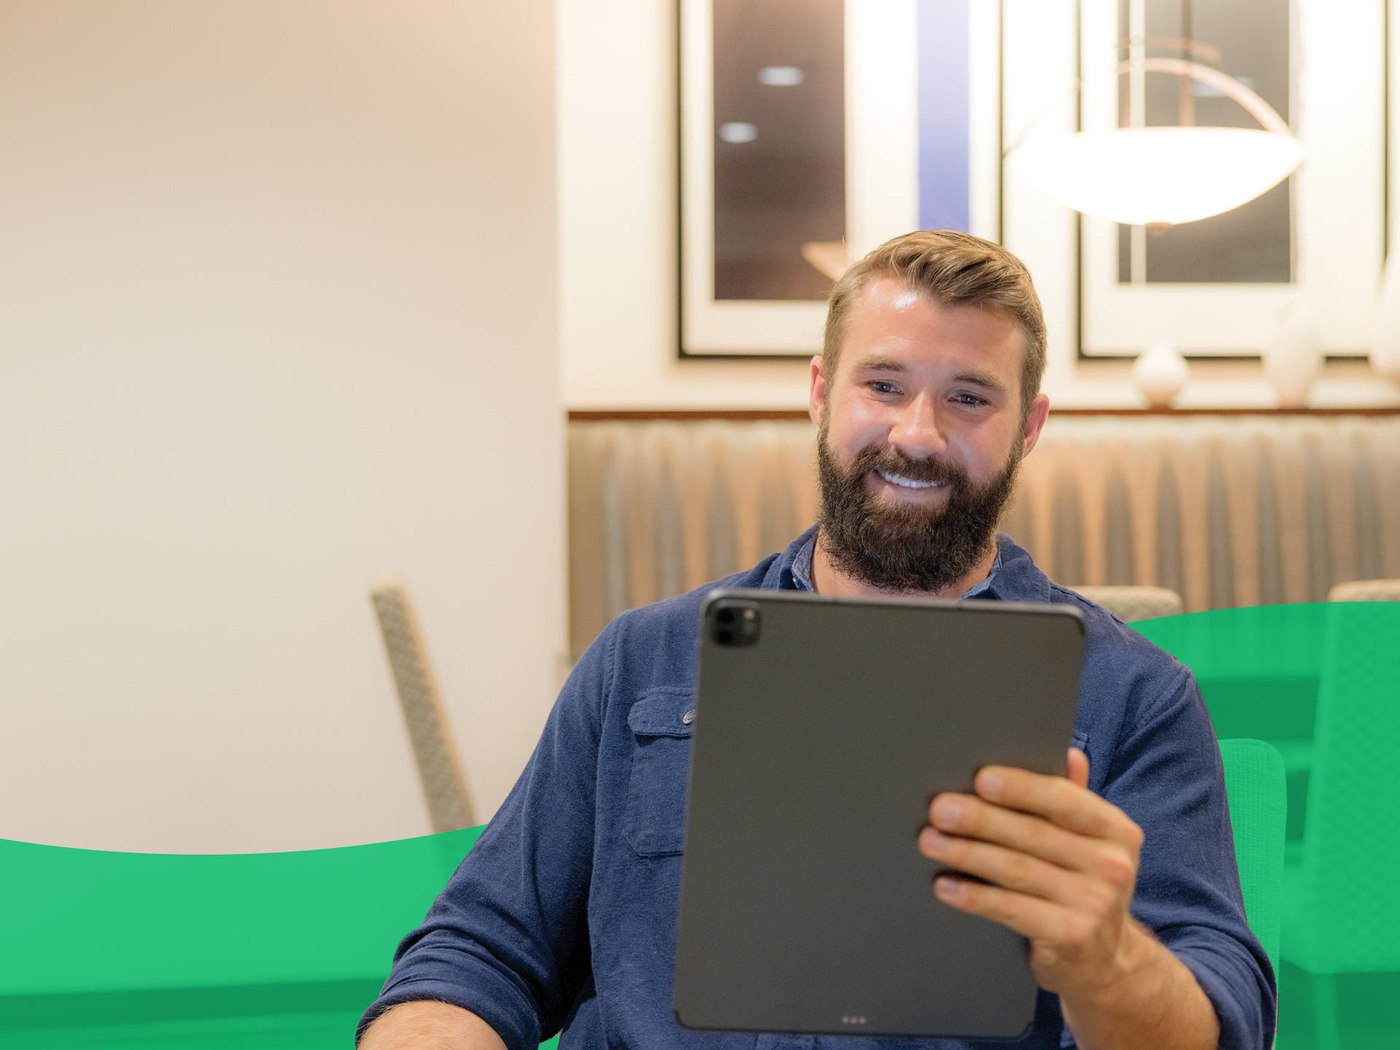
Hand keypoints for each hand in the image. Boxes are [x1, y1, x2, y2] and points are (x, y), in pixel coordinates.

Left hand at [916, 748, 1144, 999]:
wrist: (1105, 960)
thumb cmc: (1082, 883)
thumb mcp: (1088, 841)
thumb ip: (1072, 799)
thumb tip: (1068, 754)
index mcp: (1115, 829)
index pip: (1064, 800)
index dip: (1020, 787)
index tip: (980, 779)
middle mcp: (1111, 865)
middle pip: (1032, 834)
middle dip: (980, 819)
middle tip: (939, 809)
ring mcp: (1095, 904)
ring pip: (1016, 870)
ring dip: (966, 853)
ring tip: (929, 841)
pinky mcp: (1071, 936)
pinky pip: (1010, 909)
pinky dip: (973, 896)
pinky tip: (944, 885)